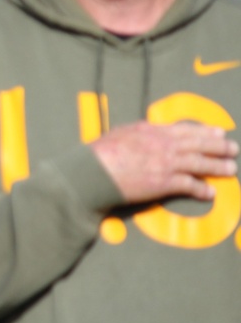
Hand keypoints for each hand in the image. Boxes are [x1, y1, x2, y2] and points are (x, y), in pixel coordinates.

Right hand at [92, 121, 238, 203]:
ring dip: (217, 166)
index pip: (186, 129)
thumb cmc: (103, 151)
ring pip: (200, 163)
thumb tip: (152, 130)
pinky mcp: (164, 183)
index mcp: (153, 130)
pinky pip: (190, 185)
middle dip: (219, 147)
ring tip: (231, 168)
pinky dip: (202, 189)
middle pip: (198, 144)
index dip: (205, 131)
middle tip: (233, 149)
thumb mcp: (124, 132)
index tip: (219, 132)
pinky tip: (210, 192)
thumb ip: (142, 132)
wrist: (95, 170)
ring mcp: (166, 164)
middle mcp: (164, 145)